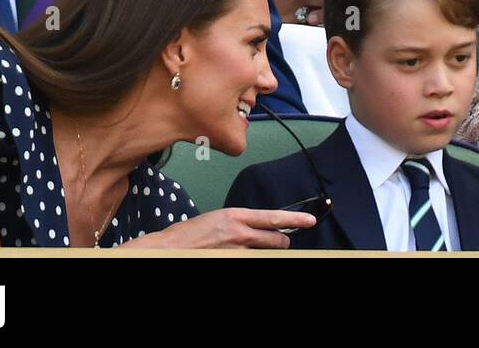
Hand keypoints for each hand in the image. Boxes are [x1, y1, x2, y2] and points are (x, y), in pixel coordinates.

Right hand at [124, 208, 316, 248]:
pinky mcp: (232, 261)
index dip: (295, 219)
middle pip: (277, 240)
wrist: (168, 249)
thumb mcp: (217, 219)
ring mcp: (237, 251)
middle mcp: (240, 233)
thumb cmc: (188, 235)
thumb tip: (254, 229)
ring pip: (266, 254)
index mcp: (236, 216)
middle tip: (278, 242)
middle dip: (281, 242)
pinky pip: (252, 260)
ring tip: (250, 249)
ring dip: (265, 253)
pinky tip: (238, 252)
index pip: (274, 217)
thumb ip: (239, 223)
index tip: (310, 220)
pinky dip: (251, 257)